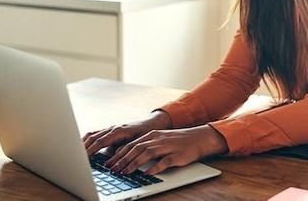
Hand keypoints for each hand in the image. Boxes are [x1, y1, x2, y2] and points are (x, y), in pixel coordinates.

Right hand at [82, 110, 171, 155]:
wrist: (151, 123)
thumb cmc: (145, 133)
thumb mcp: (136, 142)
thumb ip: (124, 148)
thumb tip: (113, 156)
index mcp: (118, 131)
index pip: (100, 142)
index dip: (90, 150)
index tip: (83, 158)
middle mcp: (112, 128)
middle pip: (93, 138)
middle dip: (83, 148)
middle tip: (74, 158)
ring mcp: (110, 128)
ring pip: (92, 134)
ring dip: (83, 143)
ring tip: (75, 152)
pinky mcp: (109, 130)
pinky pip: (95, 133)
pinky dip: (87, 140)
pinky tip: (82, 146)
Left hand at [104, 125, 227, 174]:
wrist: (198, 138)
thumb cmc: (178, 141)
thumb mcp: (159, 140)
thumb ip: (145, 146)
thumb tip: (129, 155)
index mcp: (151, 135)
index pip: (131, 145)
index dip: (119, 154)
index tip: (109, 163)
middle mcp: (157, 140)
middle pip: (136, 149)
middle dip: (123, 160)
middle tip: (113, 169)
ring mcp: (167, 147)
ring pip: (147, 154)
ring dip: (134, 164)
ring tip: (125, 172)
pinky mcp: (176, 155)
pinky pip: (164, 162)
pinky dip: (155, 167)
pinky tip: (147, 173)